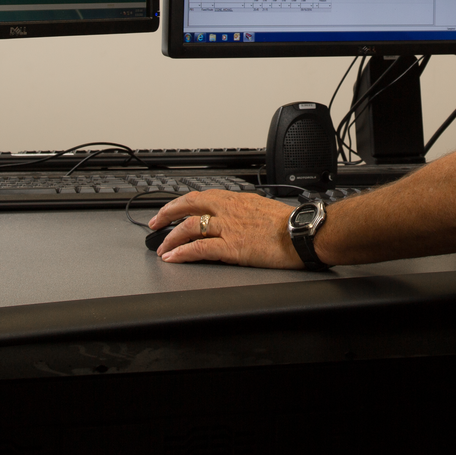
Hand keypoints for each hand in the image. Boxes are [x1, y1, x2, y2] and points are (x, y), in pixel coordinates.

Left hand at [146, 189, 304, 267]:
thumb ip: (243, 209)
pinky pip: (199, 248)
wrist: (301, 234)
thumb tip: (234, 213)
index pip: (200, 196)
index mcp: (235, 199)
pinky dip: (182, 252)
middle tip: (154, 224)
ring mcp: (228, 228)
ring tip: (161, 248)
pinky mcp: (231, 247)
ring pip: (189, 227)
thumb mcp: (261, 206)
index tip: (170, 210)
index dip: (180, 203)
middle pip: (188, 206)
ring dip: (171, 238)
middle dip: (166, 214)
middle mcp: (227, 209)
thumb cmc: (287, 223)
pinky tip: (173, 257)